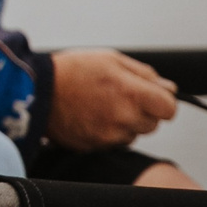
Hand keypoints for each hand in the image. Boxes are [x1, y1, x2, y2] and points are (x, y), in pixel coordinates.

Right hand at [46, 49, 177, 151]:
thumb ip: (145, 74)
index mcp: (132, 94)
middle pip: (153, 122)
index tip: (154, 96)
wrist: (37, 91)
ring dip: (126, 122)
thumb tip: (168, 88)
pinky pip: (115, 141)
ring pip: (134, 133)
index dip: (163, 101)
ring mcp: (111, 136)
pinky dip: (109, 131)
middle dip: (142, 110)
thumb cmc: (72, 71)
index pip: (169, 108)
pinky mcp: (98, 147)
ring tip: (102, 105)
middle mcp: (125, 118)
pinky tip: (92, 115)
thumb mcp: (110, 59)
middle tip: (118, 96)